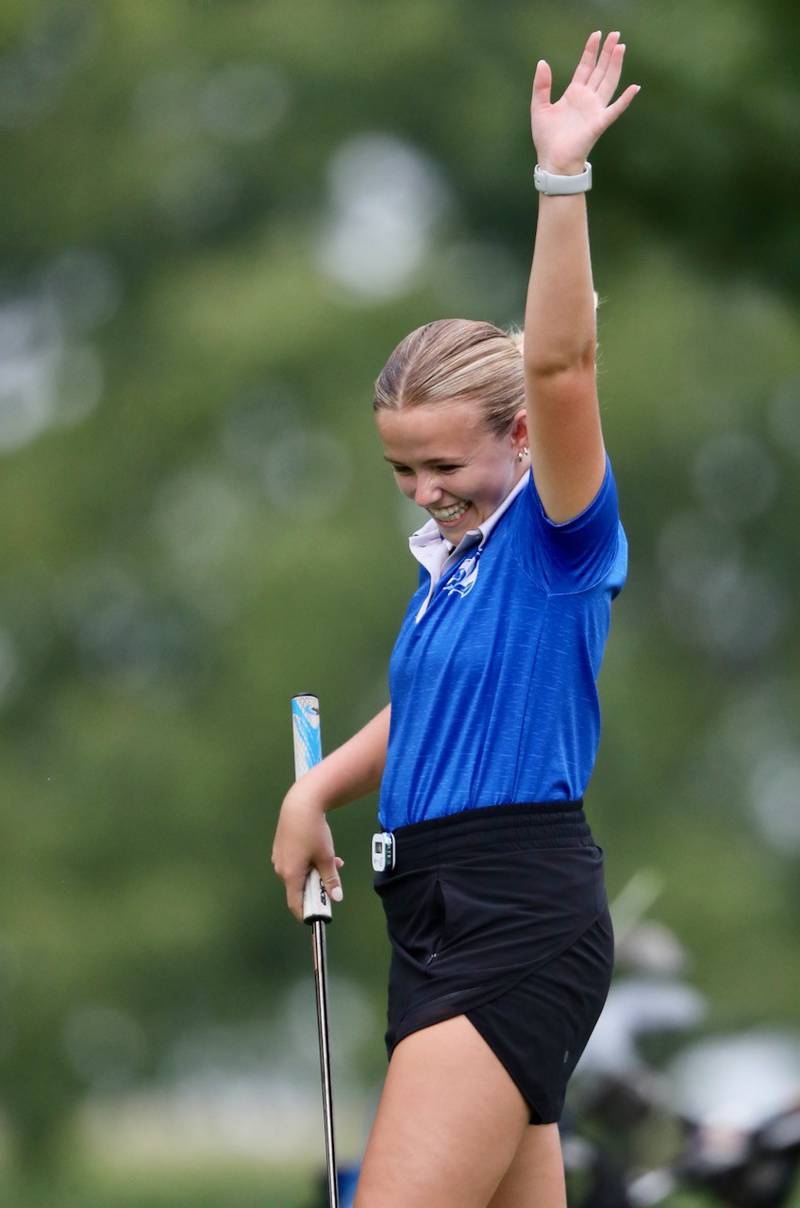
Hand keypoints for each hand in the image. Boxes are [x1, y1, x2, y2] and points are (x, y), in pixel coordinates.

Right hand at [271, 789, 344, 921]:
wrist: (300, 804)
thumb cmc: (313, 831)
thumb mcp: (326, 856)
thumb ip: (331, 879)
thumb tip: (336, 897)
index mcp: (291, 874)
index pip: (295, 903)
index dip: (307, 912)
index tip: (319, 915)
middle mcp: (281, 869)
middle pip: (299, 887)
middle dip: (317, 886)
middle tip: (333, 878)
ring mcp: (279, 858)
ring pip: (299, 873)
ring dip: (315, 872)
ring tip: (333, 861)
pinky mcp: (281, 848)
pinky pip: (295, 862)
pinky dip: (308, 862)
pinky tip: (321, 851)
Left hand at [531, 31, 639, 175]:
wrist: (553, 161)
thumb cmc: (547, 139)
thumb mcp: (539, 107)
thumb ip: (541, 85)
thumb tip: (542, 62)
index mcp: (574, 93)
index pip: (585, 67)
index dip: (591, 51)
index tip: (596, 34)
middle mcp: (587, 99)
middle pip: (600, 70)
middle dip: (607, 52)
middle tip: (616, 34)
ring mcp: (594, 110)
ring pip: (609, 82)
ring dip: (615, 66)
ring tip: (621, 48)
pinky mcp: (599, 123)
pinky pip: (615, 109)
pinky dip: (625, 99)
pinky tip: (634, 88)